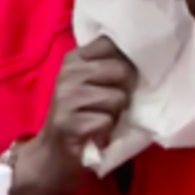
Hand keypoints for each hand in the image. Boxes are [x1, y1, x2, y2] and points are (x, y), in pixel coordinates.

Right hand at [13, 36, 136, 194]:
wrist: (53, 150)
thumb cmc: (79, 112)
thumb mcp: (89, 82)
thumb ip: (108, 65)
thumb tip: (142, 54)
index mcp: (73, 58)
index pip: (110, 43)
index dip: (125, 59)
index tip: (119, 76)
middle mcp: (67, 73)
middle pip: (121, 70)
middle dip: (123, 90)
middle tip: (110, 103)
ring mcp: (65, 98)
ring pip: (117, 98)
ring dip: (114, 114)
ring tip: (99, 118)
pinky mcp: (68, 123)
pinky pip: (107, 121)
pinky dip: (106, 131)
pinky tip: (93, 132)